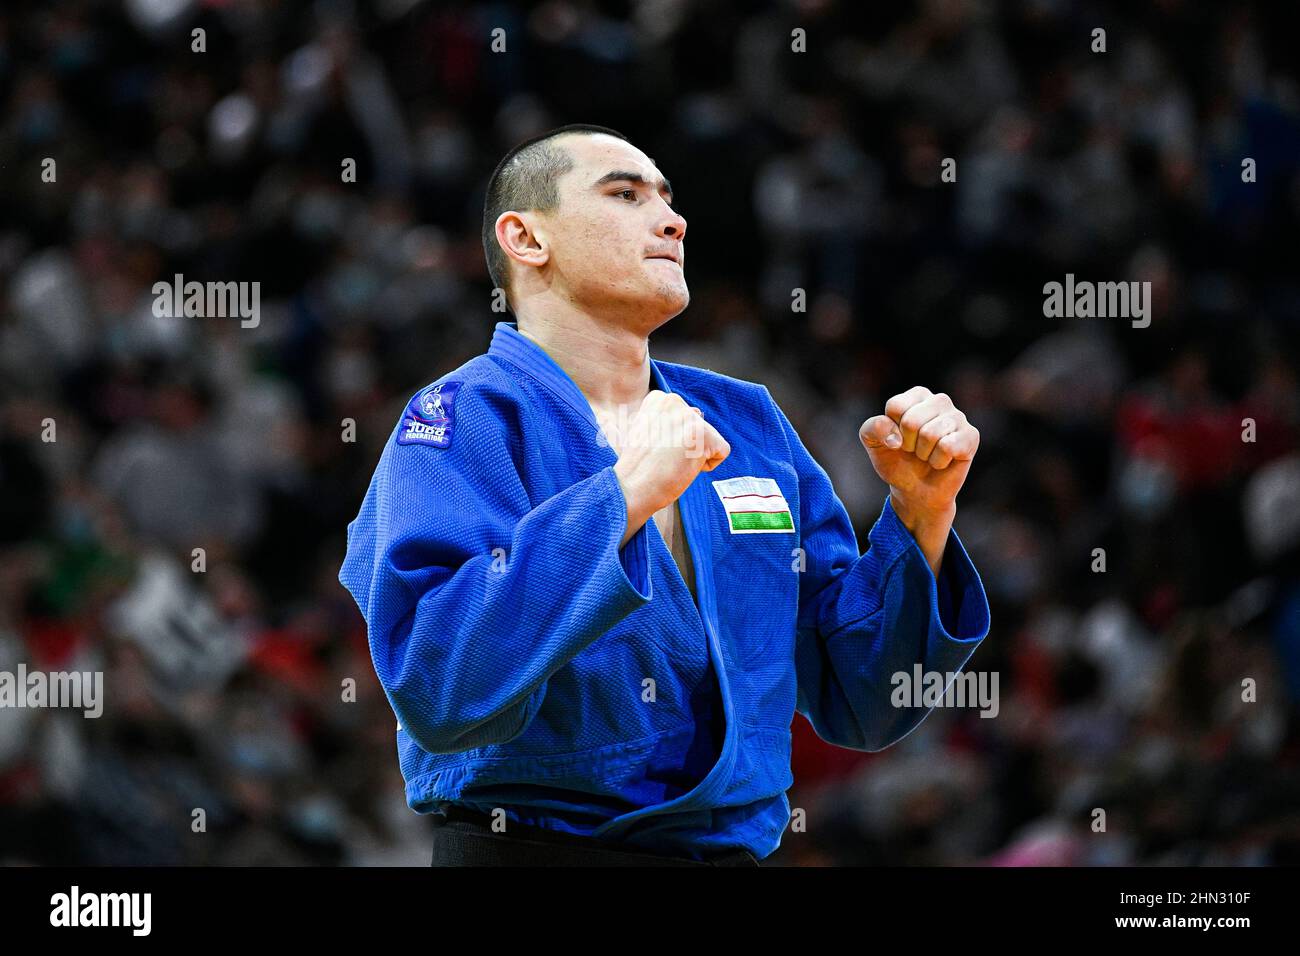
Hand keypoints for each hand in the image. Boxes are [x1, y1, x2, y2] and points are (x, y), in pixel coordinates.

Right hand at [612, 391, 729, 546]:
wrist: (630, 487)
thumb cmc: (637, 467)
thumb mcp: (645, 430)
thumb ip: (667, 421)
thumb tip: (693, 417)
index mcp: (659, 398)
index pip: (685, 418)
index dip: (675, 440)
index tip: (657, 450)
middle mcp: (674, 400)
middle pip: (699, 427)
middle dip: (688, 445)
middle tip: (665, 458)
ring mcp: (689, 416)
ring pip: (710, 439)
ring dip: (696, 455)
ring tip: (672, 462)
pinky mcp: (704, 434)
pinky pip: (722, 451)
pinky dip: (708, 466)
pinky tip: (684, 467)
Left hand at [859, 387, 978, 574]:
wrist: (916, 496)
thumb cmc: (895, 467)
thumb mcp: (874, 448)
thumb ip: (872, 430)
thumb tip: (896, 434)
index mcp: (913, 396)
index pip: (896, 406)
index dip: (891, 432)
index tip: (895, 445)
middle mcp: (938, 401)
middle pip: (914, 420)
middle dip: (907, 445)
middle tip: (913, 456)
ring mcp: (958, 418)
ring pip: (932, 433)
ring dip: (924, 455)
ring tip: (927, 461)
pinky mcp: (972, 438)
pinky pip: (953, 443)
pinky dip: (942, 459)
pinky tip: (943, 463)